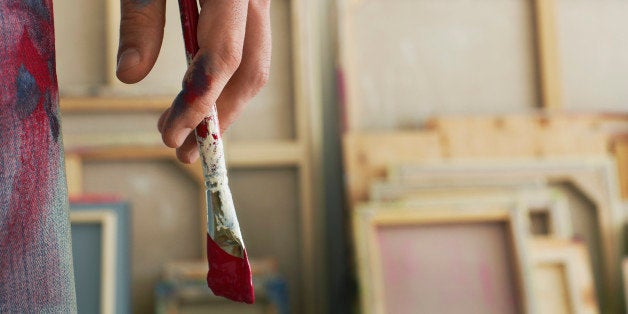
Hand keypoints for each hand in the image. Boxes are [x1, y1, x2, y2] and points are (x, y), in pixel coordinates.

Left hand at [116, 0, 270, 162]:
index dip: (200, 103)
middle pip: (250, 72)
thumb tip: (129, 75)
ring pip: (254, 65)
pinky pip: (248, 51)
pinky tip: (198, 98)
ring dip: (224, 105)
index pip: (224, 58)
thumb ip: (141, 19)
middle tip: (184, 150)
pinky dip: (226, 81)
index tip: (171, 136)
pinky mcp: (249, 9)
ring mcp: (257, 4)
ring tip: (185, 131)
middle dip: (219, 118)